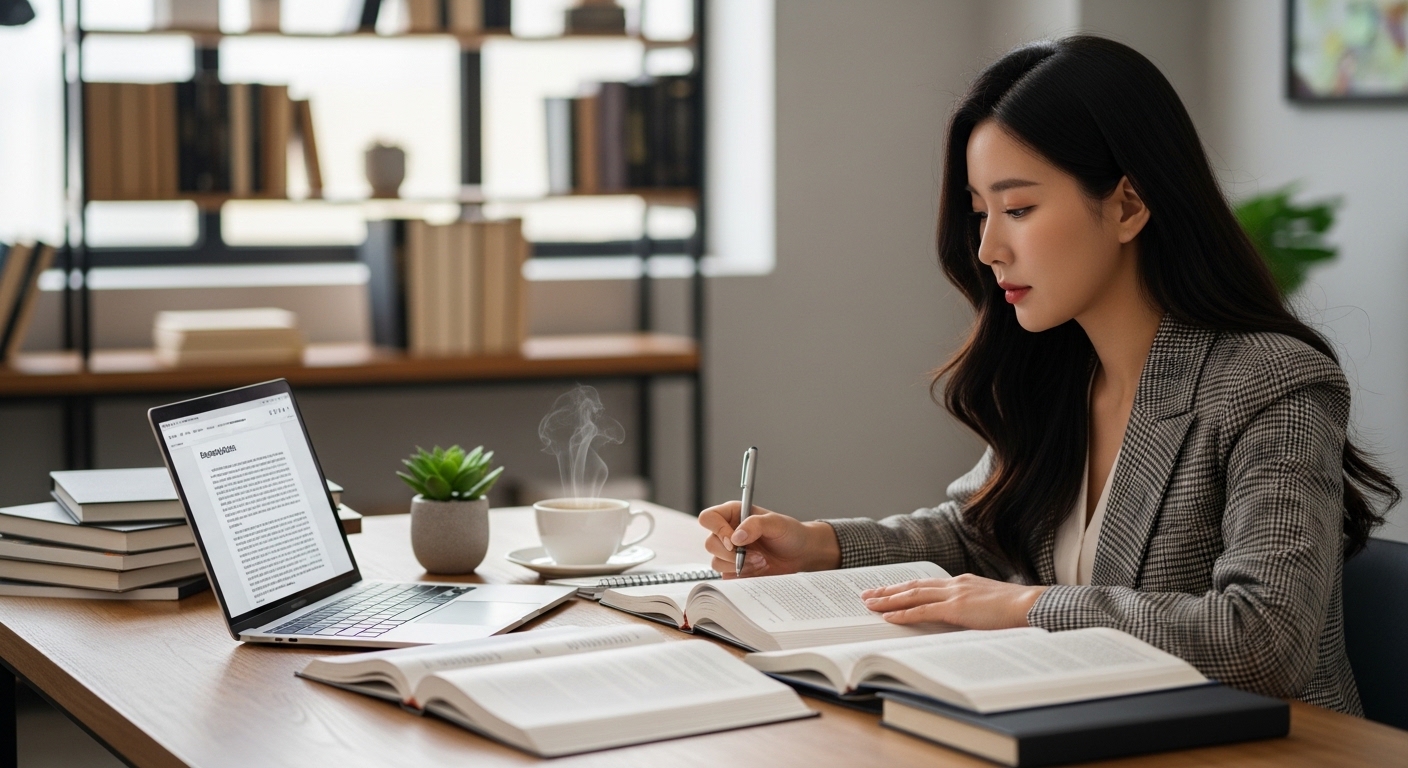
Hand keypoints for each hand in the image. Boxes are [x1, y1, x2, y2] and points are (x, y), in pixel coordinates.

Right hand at [699, 501, 840, 575]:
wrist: (801, 554)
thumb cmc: (790, 533)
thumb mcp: (776, 523)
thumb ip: (755, 524)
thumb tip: (735, 537)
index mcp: (733, 514)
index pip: (709, 518)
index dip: (717, 529)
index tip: (734, 540)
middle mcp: (728, 532)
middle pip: (710, 544)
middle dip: (732, 553)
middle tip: (756, 554)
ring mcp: (729, 553)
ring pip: (716, 562)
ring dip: (739, 565)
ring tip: (761, 561)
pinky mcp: (734, 570)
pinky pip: (726, 576)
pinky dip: (742, 575)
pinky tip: (759, 569)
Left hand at [861, 574, 1046, 628]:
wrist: (1031, 605)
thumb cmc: (1017, 609)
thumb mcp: (990, 605)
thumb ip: (973, 608)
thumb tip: (963, 619)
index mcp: (963, 582)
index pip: (927, 584)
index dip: (905, 587)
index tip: (889, 590)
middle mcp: (955, 584)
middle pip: (913, 586)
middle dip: (888, 590)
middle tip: (868, 594)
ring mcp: (954, 594)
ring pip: (912, 595)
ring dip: (888, 600)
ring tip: (870, 604)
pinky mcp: (956, 608)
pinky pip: (922, 611)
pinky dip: (903, 613)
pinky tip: (889, 617)